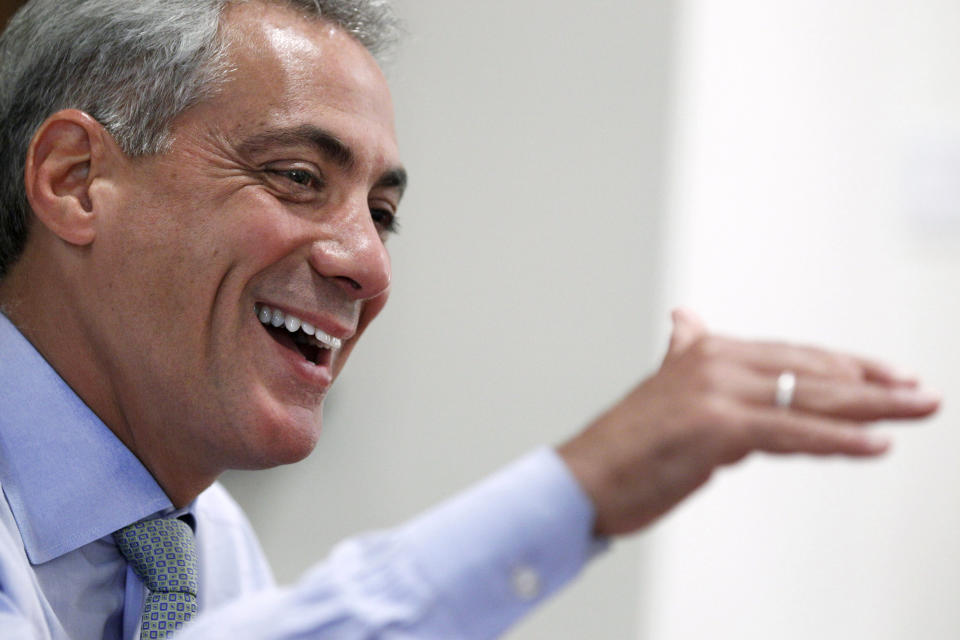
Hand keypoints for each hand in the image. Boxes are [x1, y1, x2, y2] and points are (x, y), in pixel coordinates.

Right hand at [557, 309, 940, 536]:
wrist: (580, 479)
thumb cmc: (623, 448)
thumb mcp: (661, 392)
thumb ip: (685, 356)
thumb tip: (686, 321)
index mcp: (705, 353)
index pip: (793, 356)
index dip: (845, 366)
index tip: (888, 376)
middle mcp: (714, 363)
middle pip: (811, 372)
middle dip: (873, 383)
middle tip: (921, 393)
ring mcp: (715, 392)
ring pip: (810, 397)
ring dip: (873, 406)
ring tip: (917, 409)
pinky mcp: (716, 427)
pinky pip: (791, 432)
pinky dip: (837, 439)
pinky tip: (874, 444)